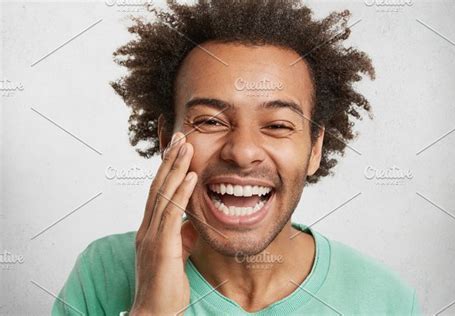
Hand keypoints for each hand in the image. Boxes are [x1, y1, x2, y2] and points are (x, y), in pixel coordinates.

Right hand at [130, 132, 198, 315]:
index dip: (167, 169)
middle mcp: (148, 227)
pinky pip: (172, 214)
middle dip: (170, 160)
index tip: (176, 148)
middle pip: (158, 186)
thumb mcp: (176, 254)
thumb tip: (191, 222)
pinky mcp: (162, 247)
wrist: (154, 312)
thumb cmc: (165, 285)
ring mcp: (152, 236)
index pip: (158, 191)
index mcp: (150, 228)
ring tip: (186, 146)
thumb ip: (181, 235)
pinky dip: (181, 193)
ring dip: (176, 168)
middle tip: (180, 136)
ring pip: (163, 194)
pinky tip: (191, 177)